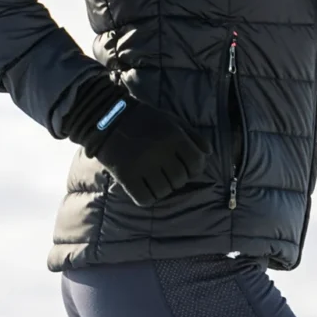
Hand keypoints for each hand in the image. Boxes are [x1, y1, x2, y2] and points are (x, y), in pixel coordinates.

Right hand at [62, 73, 211, 206]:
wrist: (108, 118)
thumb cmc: (144, 119)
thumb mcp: (172, 120)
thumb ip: (193, 136)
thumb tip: (208, 155)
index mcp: (173, 136)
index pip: (196, 164)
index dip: (195, 169)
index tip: (186, 168)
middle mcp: (160, 152)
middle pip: (180, 180)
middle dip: (177, 178)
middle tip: (166, 172)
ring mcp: (142, 166)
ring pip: (164, 191)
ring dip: (162, 188)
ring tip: (154, 178)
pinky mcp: (126, 177)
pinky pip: (146, 199)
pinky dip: (147, 197)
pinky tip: (144, 187)